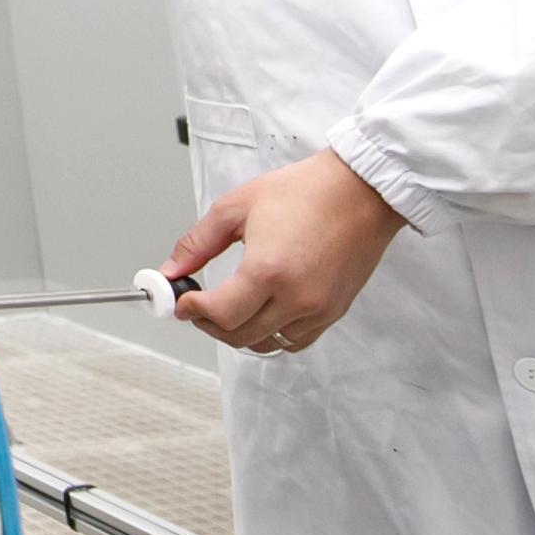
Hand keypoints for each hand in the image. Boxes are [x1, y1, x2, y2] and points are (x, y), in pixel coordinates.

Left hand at [163, 150, 406, 354]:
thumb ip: (198, 243)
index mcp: (268, 270)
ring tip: (228, 308)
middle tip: (198, 307)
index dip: (193, 311)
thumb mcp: (237, 207)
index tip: (183, 302)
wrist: (361, 191)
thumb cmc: (307, 191)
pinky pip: (295, 341)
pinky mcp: (335, 311)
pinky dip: (273, 333)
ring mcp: (319, 309)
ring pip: (267, 343)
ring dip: (240, 332)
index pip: (220, 314)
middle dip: (209, 325)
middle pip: (240, 335)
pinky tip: (262, 311)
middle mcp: (296, 297)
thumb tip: (173, 269)